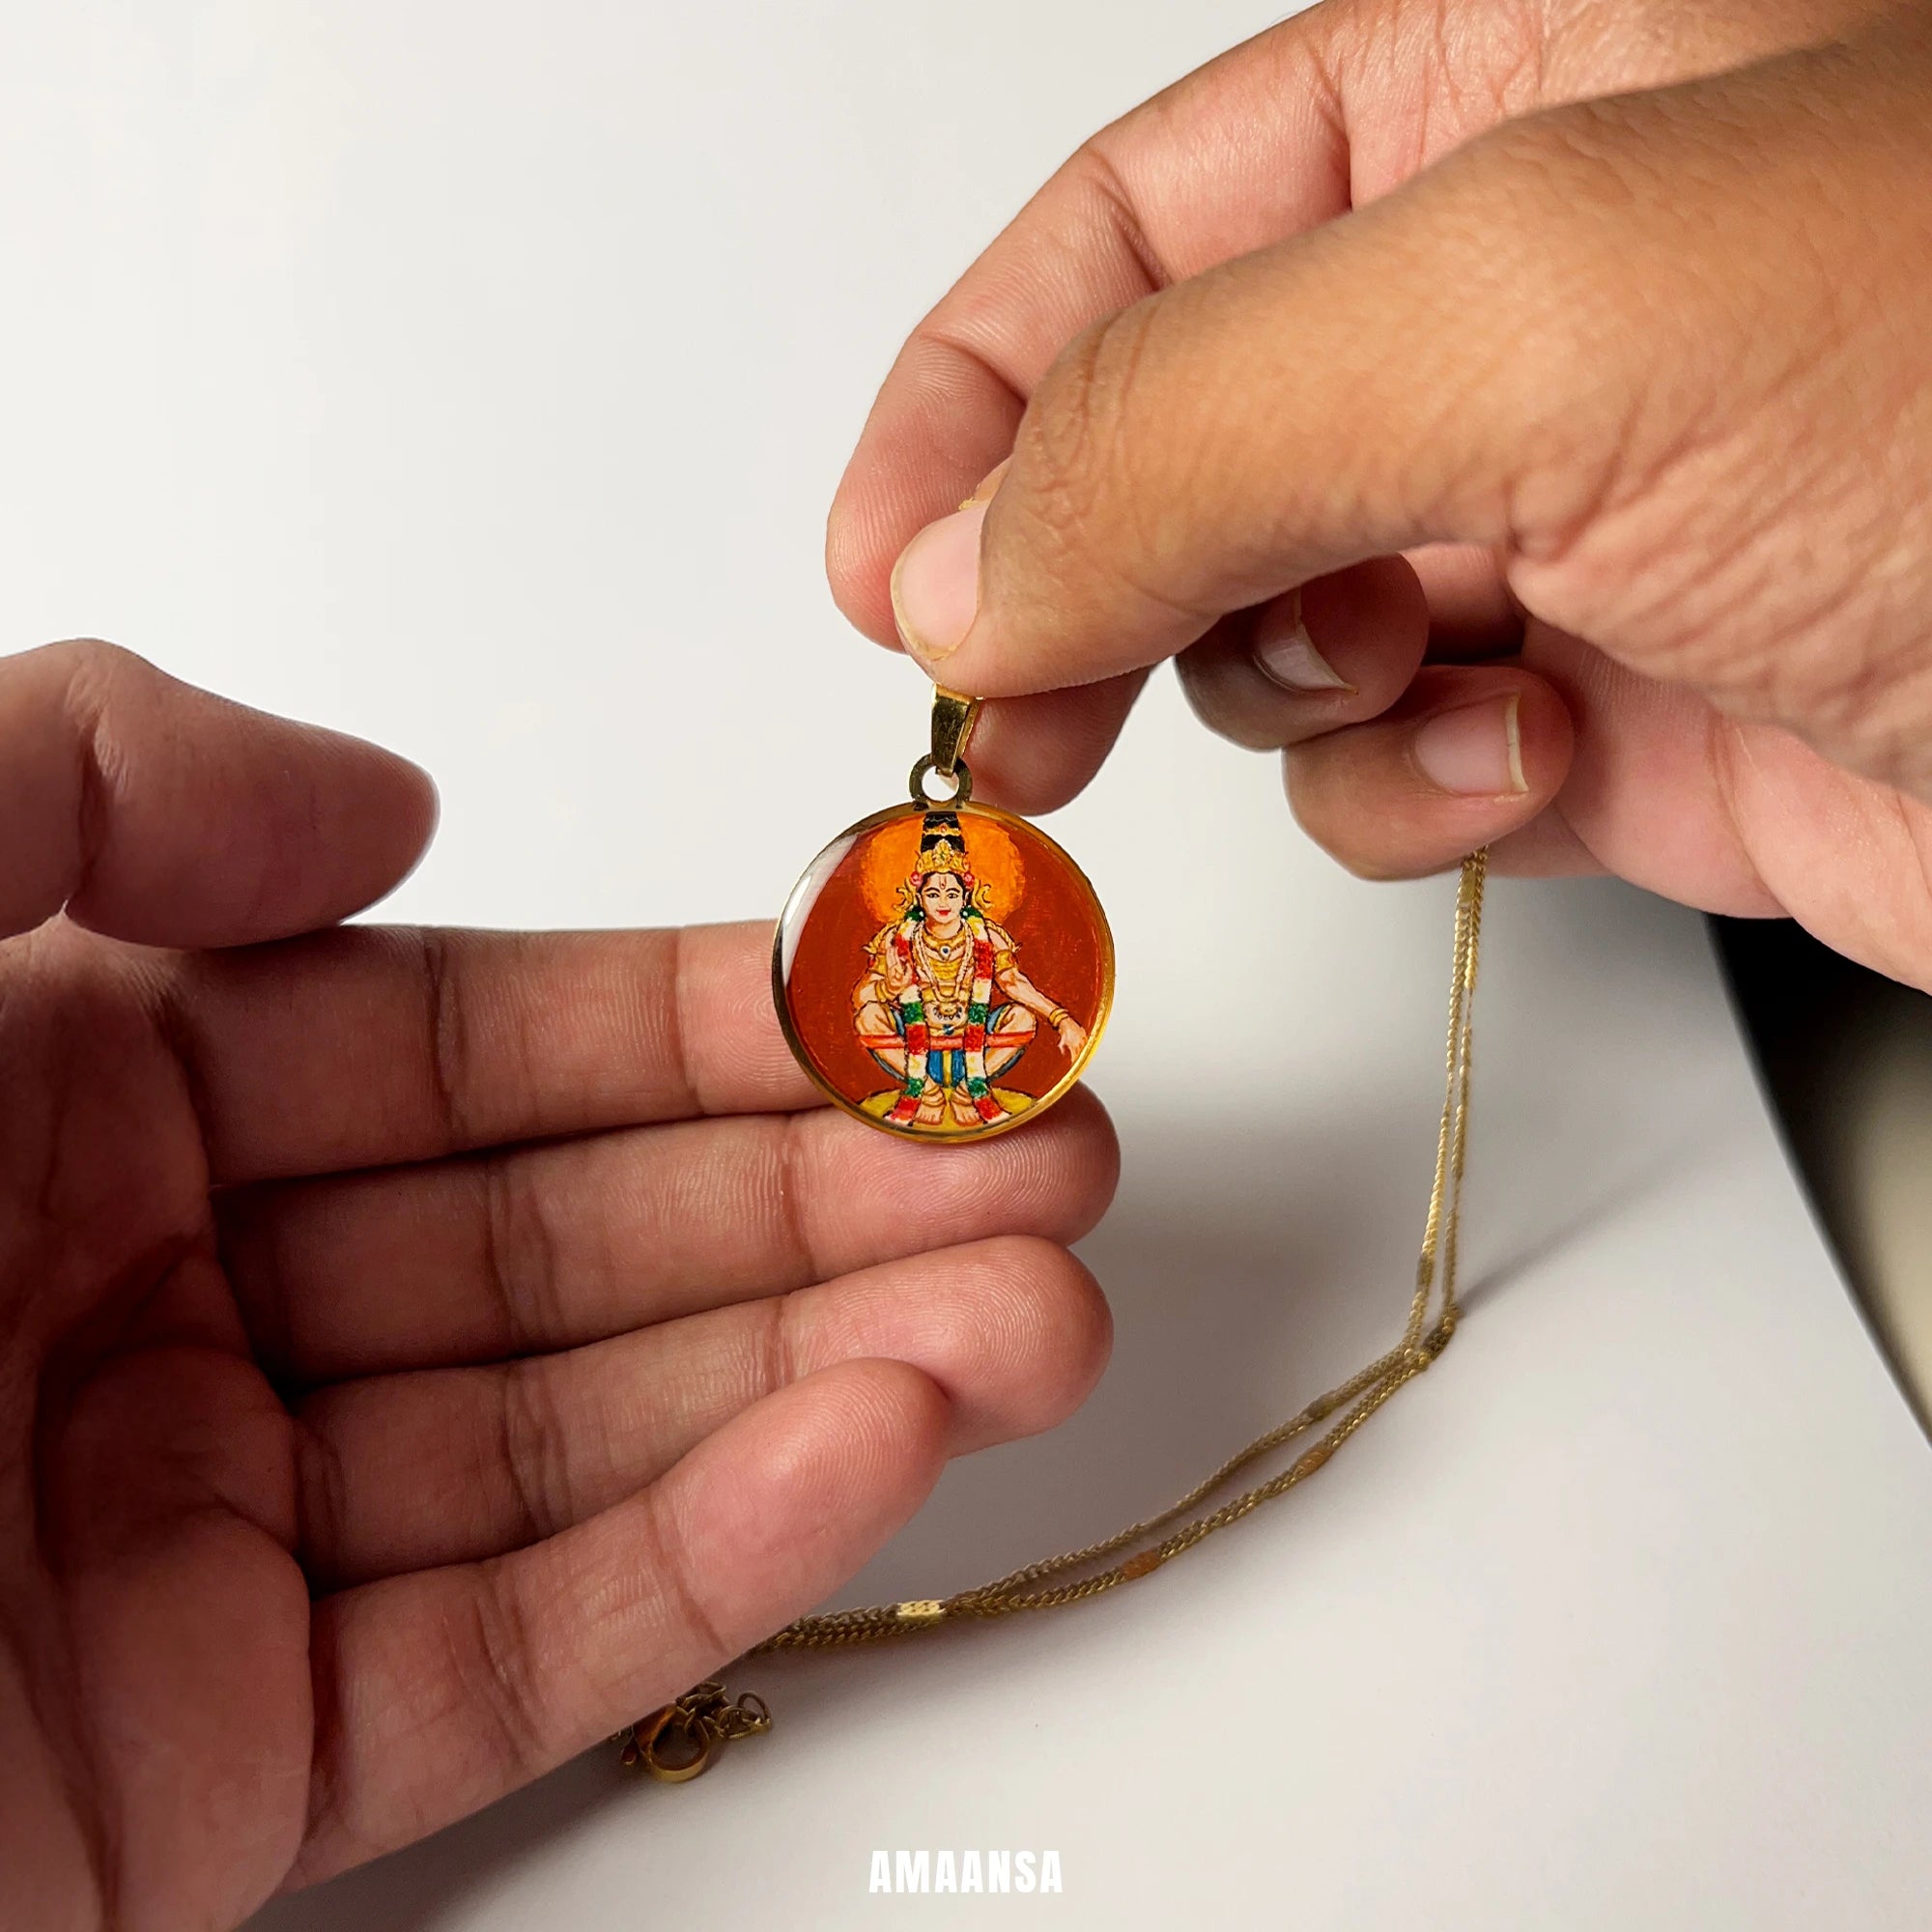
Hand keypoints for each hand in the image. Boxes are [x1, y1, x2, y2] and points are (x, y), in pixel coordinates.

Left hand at [0, 643, 1116, 1928]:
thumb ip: (90, 772)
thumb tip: (392, 813)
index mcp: (80, 1090)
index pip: (477, 1036)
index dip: (715, 1014)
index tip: (917, 998)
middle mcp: (161, 1303)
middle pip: (572, 1238)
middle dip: (837, 1196)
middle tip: (1053, 1156)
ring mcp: (200, 1547)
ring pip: (578, 1440)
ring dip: (834, 1369)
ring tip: (1046, 1308)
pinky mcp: (212, 1778)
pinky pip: (504, 1645)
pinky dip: (707, 1551)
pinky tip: (883, 1446)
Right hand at [827, 0, 1931, 989]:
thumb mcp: (1539, 318)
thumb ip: (1186, 417)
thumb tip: (963, 558)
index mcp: (1506, 89)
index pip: (1139, 226)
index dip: (977, 395)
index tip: (885, 567)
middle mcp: (1527, 302)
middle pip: (1180, 439)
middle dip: (1086, 578)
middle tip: (1004, 706)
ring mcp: (1569, 518)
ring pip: (1275, 624)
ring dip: (1291, 686)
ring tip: (1419, 676)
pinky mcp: (1616, 711)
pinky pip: (1402, 764)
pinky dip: (1420, 797)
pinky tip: (1531, 770)